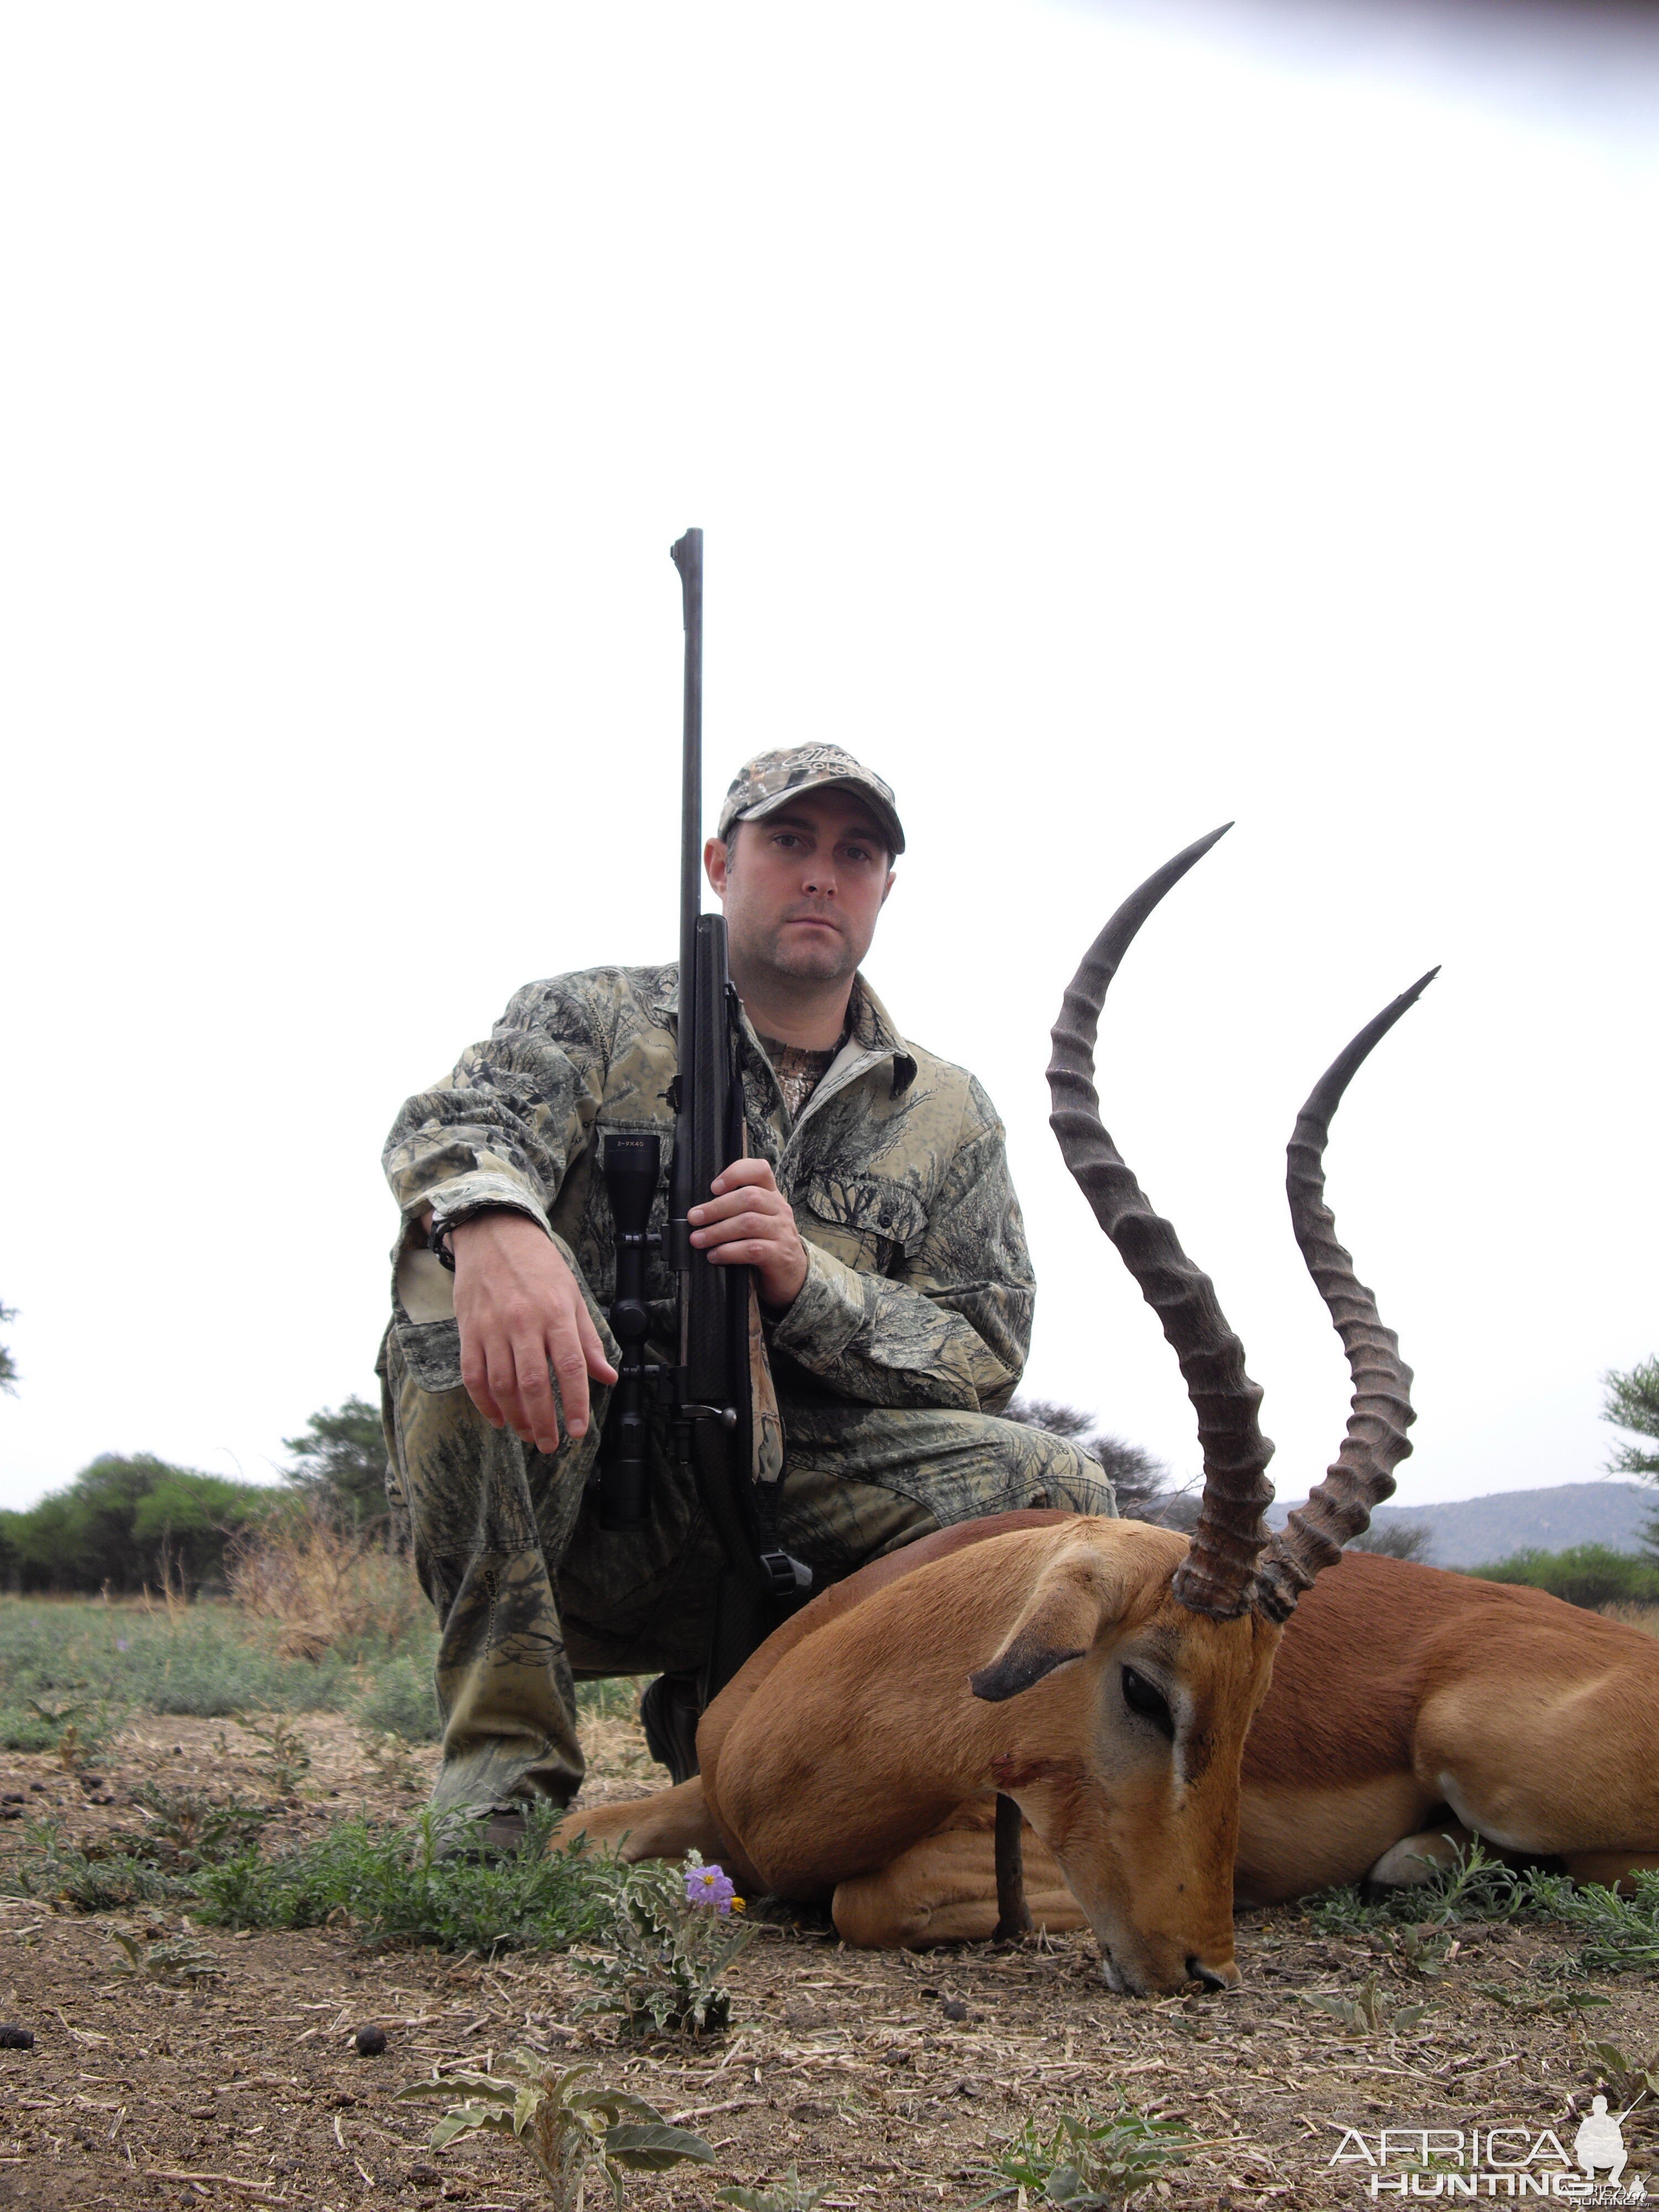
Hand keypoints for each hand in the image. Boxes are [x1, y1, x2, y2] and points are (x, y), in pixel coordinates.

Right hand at [449, 1212, 617, 1453]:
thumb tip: (608, 1377)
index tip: (578, 1432)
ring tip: (529, 1435)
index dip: (574, 1404)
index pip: (569, 1367)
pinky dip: (485, 1403)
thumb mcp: (572, 1296)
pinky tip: (499, 1418)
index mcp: (555, 1313)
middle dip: (543, 1422)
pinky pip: (474, 1375)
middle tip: (550, 1444)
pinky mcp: (468, 1330)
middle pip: (533, 1384)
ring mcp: (492, 1327)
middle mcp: (523, 1322)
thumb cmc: (538, 1265)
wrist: (493, 1233)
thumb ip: (588, 1340)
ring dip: (516, 1418)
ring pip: (502, 1385)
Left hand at [689, 1157, 809, 1309]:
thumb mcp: (757, 1219)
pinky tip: (714, 1255)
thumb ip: (737, 1208)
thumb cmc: (766, 1243)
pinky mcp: (779, 1255)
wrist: (792, 1275)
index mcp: (772, 1195)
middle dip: (716, 1207)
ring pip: (749, 1223)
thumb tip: (699, 1209)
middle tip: (694, 1218)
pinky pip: (752, 1249)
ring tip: (698, 1239)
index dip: (736, 1173)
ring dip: (717, 1231)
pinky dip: (728, 1251)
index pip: (760, 1170)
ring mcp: (782, 1232)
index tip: (713, 1187)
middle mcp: (779, 1209)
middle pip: (749, 1198)